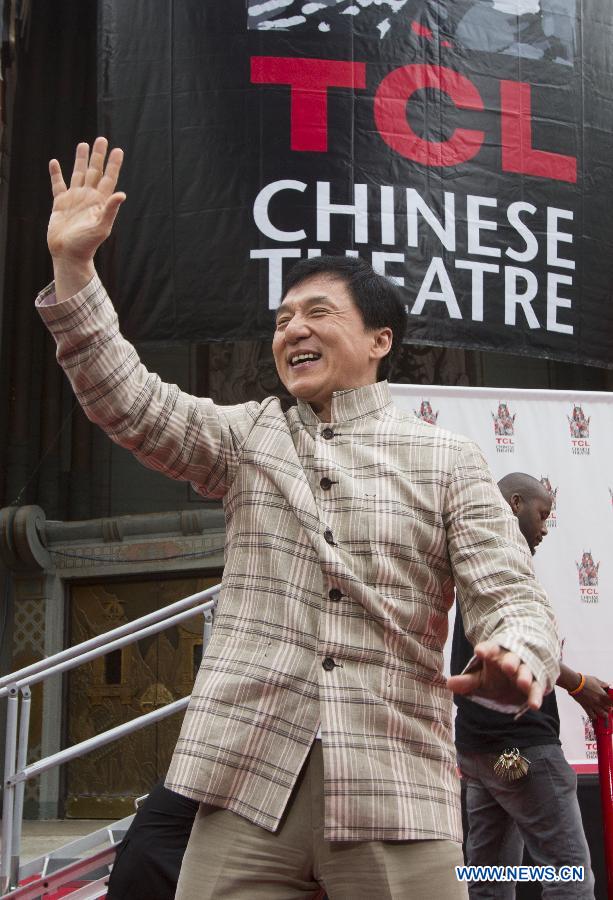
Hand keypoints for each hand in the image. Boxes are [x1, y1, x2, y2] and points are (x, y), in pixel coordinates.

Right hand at [47, 138, 125, 296]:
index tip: (118, 150)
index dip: (113, 164)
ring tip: (83, 144)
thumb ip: (110, 210)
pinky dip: (56, 174)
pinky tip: (55, 163)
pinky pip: (58, 185)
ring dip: (81, 160)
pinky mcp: (60, 203)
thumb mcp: (101, 227)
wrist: (68, 255)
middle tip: (102, 139)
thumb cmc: (86, 244)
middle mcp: (88, 197)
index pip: (109, 178)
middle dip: (98, 156)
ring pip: (78, 174)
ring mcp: (74, 199)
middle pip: (95, 171)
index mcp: (100, 202)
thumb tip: (122, 194)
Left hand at [447, 640, 543, 709]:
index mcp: (495, 654)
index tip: (479, 652)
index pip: (490, 649)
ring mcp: (525, 671)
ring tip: (522, 683)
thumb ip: (467, 681)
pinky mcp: (535, 684)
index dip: (486, 650)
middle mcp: (511, 660)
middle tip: (507, 666)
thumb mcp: (480, 678)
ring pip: (526, 672)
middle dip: (510, 662)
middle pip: (511, 658)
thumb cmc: (495, 676)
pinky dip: (536, 697)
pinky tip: (534, 706)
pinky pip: (536, 689)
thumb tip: (449, 684)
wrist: (517, 678)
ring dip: (525, 677)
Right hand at [572, 675, 611, 719]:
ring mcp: (592, 705)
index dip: (612, 703)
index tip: (611, 703)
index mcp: (602, 694)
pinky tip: (595, 716)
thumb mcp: (596, 680)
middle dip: (609, 708)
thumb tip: (607, 686)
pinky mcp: (586, 707)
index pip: (611, 702)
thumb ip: (603, 684)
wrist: (574, 683)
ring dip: (604, 714)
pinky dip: (594, 717)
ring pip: (602, 714)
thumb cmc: (584, 681)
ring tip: (604, 713)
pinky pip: (592, 715)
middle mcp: (598, 701)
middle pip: (608, 709)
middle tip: (607, 708)